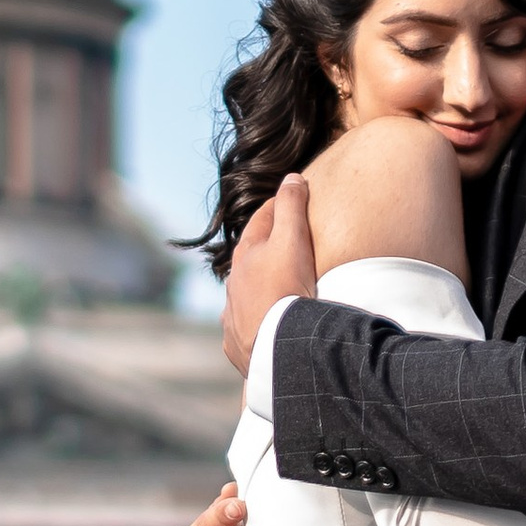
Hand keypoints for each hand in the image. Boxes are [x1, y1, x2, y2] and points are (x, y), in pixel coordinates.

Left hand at [221, 176, 316, 374]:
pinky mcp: (237, 344)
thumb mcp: (293, 240)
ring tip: (272, 288)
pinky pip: (243, 328)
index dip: (278, 207)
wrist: (278, 347)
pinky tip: (260, 325)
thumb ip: (291, 207)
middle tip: (283, 244)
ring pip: (242, 294)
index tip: (291, 199)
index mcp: (245, 256)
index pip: (261, 221)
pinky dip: (252, 321)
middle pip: (249, 259)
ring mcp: (232, 316)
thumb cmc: (286, 289)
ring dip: (255, 287)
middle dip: (264, 249)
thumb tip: (291, 178)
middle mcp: (233, 285)